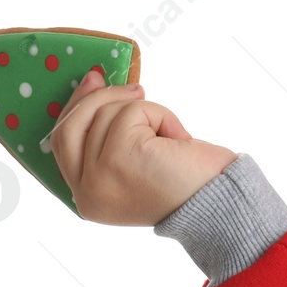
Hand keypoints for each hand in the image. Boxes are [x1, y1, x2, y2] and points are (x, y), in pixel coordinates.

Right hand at [46, 67, 236, 224]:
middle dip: (97, 99)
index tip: (91, 83)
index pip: (64, 147)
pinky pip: (131, 112)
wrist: (222, 203)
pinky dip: (159, 114)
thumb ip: (110, 143)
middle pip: (70, 127)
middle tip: (131, 85)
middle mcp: (85, 193)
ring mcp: (97, 176)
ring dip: (144, 111)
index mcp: (88, 199)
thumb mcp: (137, 166)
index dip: (75, 110)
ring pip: (105, 113)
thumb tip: (96, 90)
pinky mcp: (117, 157)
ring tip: (171, 134)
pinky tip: (177, 137)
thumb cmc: (190, 183)